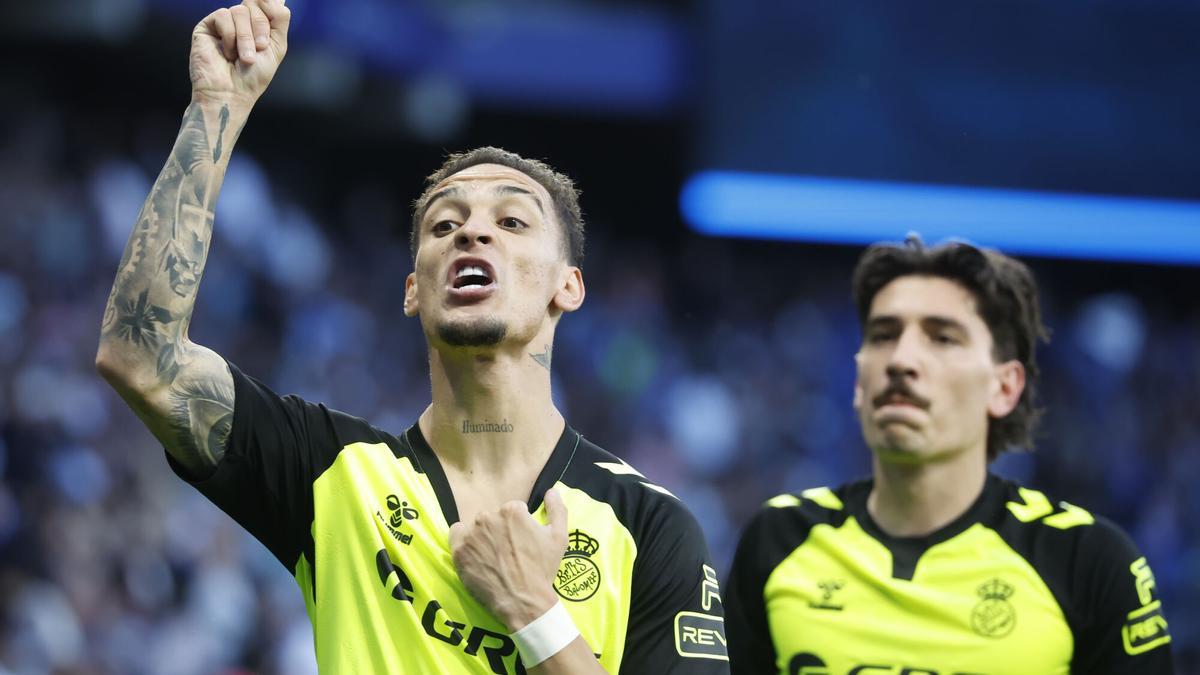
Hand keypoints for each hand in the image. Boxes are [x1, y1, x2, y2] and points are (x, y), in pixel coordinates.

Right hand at [190, 0, 290, 107]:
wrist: (232, 93)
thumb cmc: (254, 77)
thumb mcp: (277, 46)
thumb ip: (279, 18)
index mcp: (258, 25)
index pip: (266, 2)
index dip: (270, 4)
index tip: (273, 16)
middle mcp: (241, 21)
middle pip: (256, 4)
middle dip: (261, 28)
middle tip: (259, 49)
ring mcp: (224, 23)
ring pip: (240, 10)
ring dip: (245, 37)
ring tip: (244, 57)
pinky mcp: (207, 26)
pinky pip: (223, 15)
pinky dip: (230, 36)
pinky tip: (227, 52)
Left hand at [450, 489, 568, 630]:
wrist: (523, 601)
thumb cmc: (543, 569)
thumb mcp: (559, 537)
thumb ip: (557, 509)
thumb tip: (552, 490)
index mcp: (512, 511)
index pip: (513, 510)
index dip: (519, 527)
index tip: (522, 543)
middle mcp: (488, 517)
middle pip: (493, 517)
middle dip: (500, 530)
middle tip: (508, 552)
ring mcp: (471, 535)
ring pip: (476, 526)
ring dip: (483, 536)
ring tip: (493, 557)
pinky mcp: (459, 551)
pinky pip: (456, 534)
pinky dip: (464, 541)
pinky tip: (475, 554)